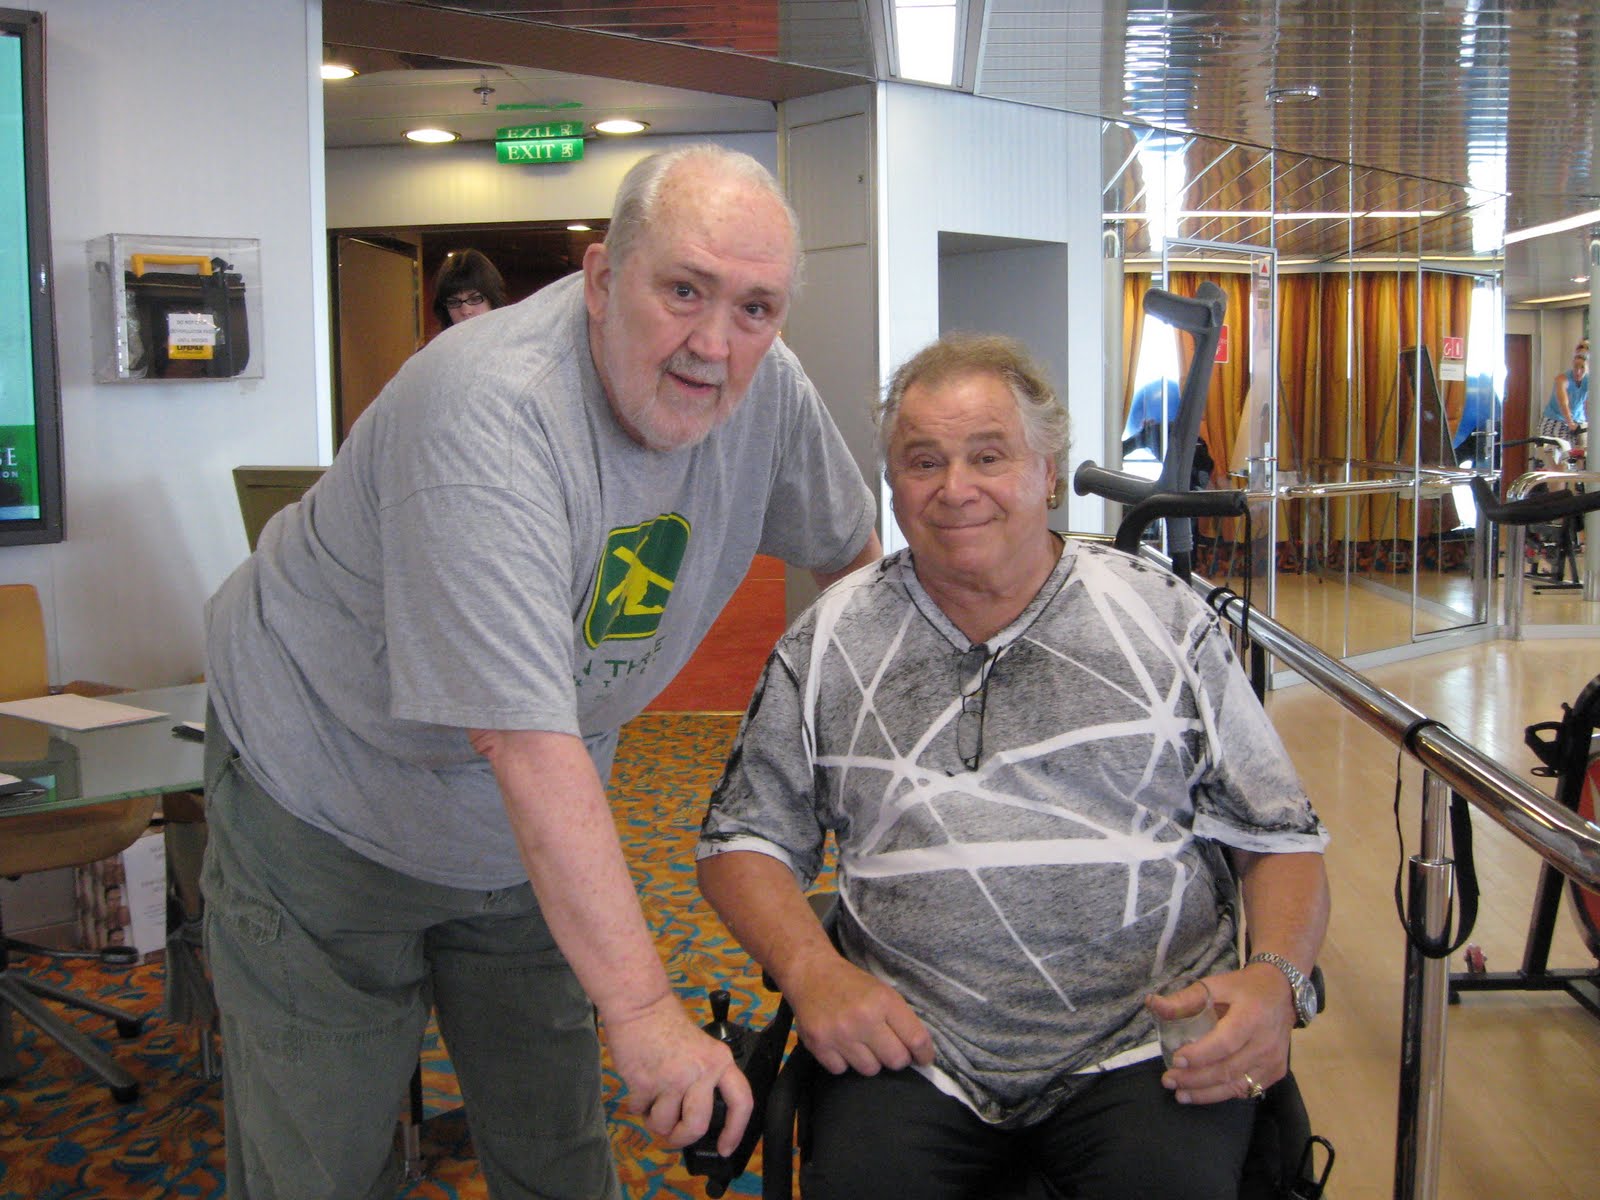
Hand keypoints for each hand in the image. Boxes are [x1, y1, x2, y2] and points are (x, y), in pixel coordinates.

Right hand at [602, 994, 753, 1154]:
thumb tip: (696, 1120)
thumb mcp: (701, 1048)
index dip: (735, 1131)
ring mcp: (672, 1078)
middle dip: (681, 1138)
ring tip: (651, 1102)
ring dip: (654, 1121)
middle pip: (696, 1126)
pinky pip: (640, 1111)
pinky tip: (639, 1087)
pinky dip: (637, 1106)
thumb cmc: (667, 1024)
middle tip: (672, 1135)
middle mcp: (700, 1071)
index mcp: (719, 1061)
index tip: (725, 1148)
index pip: (741, 1102)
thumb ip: (704, 1080)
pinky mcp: (646, 1082)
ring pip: (664, 1124)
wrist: (640, 1005)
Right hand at [786, 954, 934, 1075]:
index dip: (924, 1054)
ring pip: (870, 1070)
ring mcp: (839, 1033)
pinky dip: (844, 1061)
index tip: (923, 1058)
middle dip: (897, 1058)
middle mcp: (863, 1018)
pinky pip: (842, 1070)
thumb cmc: (852, 984)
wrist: (811, 973)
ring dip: (870, 1060)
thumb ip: (901, 1020)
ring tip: (862, 1043)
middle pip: (896, 1060)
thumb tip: (919, 1053)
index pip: (916, 1039)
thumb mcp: (883, 991)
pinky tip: (841, 1044)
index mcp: (884, 1000)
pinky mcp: (818, 1044)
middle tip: (889, 1049)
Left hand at [1150, 965, 1294, 1104]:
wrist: (1281, 993)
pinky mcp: (1276, 1072)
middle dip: (1195, 1079)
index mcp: (1251, 1017)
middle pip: (1228, 1069)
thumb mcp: (1214, 985)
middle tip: (1169, 1080)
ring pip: (1237, 1085)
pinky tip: (1203, 1093)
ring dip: (1206, 1093)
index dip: (1200, 1055)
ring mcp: (1273, 1061)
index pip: (1225, 1043)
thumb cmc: (1243, 989)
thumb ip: (1184, 999)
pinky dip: (1223, 1094)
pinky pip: (1247, 1089)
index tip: (1176, 1060)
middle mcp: (1265, 1043)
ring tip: (1180, 1094)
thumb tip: (1152, 1004)